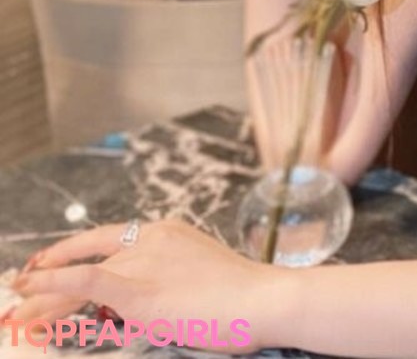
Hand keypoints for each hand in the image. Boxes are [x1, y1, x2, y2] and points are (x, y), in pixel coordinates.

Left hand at [8, 219, 280, 353]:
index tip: (47, 267)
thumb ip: (167, 281)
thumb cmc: (242, 298)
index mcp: (166, 231)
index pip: (107, 241)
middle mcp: (150, 238)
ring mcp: (143, 262)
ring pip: (80, 276)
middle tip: (21, 295)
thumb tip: (144, 304)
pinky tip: (28, 289)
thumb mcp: (198, 279)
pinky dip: (52, 282)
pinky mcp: (137, 290)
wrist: (261, 298)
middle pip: (88, 258)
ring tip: (19, 315)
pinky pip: (85, 280)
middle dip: (49, 279)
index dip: (72, 253)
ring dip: (44, 296)